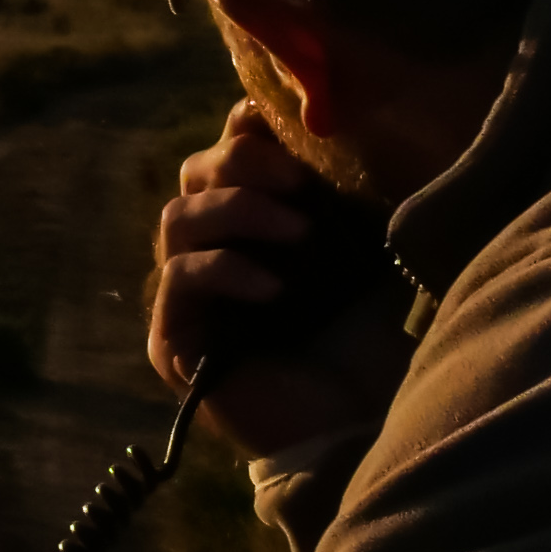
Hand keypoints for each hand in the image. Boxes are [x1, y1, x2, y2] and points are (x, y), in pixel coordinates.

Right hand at [145, 102, 409, 457]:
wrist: (367, 432)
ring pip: (176, 220)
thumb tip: (340, 119)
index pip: (225, 153)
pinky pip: (178, 282)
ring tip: (300, 233)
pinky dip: (225, 271)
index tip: (280, 121)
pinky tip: (275, 287)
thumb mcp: (368, 250)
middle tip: (298, 180)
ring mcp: (188, 300)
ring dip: (236, 212)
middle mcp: (213, 253)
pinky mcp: (173, 344)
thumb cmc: (377, 345)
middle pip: (193, 176)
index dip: (244, 131)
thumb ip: (343, 189)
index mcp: (254, 223)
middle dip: (240, 164)